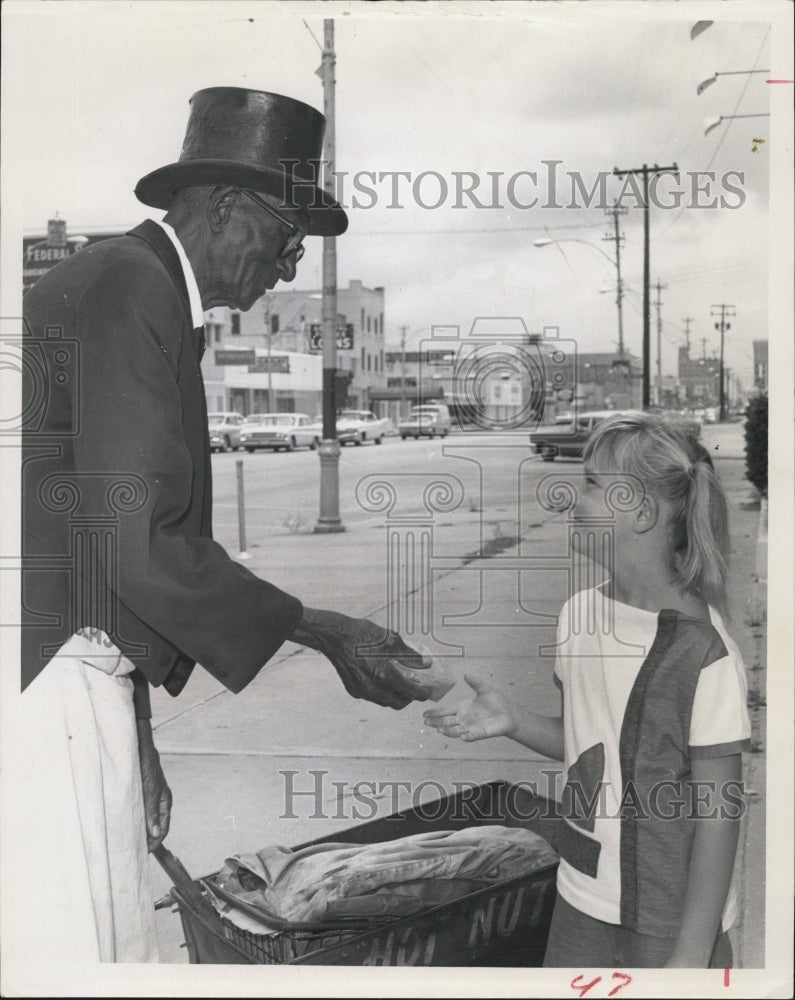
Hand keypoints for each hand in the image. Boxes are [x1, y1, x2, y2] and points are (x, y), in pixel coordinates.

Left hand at [136, 719, 172, 851]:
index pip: (163, 829)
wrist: (137, 748)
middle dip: (145, 839)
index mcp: (165, 802)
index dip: (154, 843)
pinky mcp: (139, 795)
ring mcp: (148, 799)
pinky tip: (124, 825)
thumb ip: (152, 812)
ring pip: (145, 820)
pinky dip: (132, 820)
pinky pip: (137, 812)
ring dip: (138, 830)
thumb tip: (155, 834)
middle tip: (133, 849)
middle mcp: (158, 802)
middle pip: (154, 827)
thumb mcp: (150, 790)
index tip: (143, 852)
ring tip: (128, 840)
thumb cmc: (146, 765)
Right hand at [291, 608, 431, 709]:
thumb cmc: (363, 634)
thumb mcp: (391, 639)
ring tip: (400, 684)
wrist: (334, 636)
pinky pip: (372, 697)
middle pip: (397, 703)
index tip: (428, 692)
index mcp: (383, 674)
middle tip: (415, 688)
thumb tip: (426, 663)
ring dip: (395, 697)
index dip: (422, 693)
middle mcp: (372, 687)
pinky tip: (384, 680)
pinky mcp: (353, 690)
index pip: (409, 692)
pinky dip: (382, 692)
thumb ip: (409, 655)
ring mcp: (361, 691)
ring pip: (384, 702)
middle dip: (408, 698)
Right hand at [423, 673, 514, 740]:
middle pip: (446, 722)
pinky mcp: (480, 733)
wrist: (509, 713)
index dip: (435, 712)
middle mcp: (464, 718)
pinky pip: (472, 736)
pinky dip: (467, 737)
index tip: (424, 714)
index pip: (445, 710)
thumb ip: (476, 682)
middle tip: (426, 723)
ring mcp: (471, 727)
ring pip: (456, 731)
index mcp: (462, 707)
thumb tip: (466, 674)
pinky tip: (462, 736)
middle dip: (436, 722)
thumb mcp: (485, 689)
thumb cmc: (496, 701)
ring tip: (440, 730)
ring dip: (448, 731)